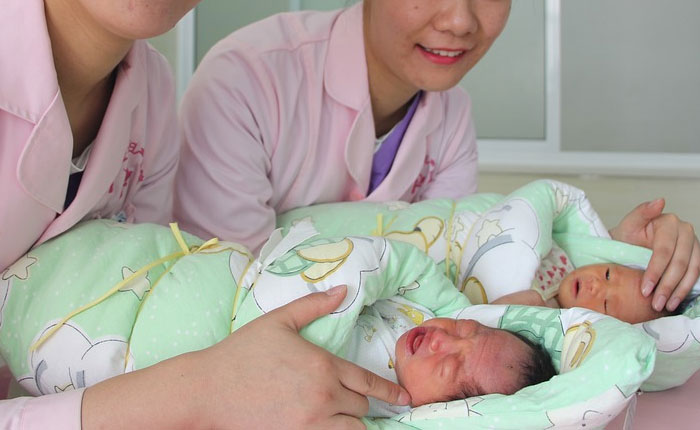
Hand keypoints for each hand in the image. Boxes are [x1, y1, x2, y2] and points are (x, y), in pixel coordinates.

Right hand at [82, 285, 409, 429]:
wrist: (208, 390)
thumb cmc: (242, 352)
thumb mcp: (278, 321)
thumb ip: (314, 305)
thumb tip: (344, 290)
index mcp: (323, 365)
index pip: (368, 381)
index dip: (389, 390)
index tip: (403, 397)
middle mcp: (324, 396)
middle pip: (362, 407)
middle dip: (364, 403)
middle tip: (361, 402)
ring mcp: (311, 422)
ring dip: (355, 424)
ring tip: (352, 419)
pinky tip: (333, 427)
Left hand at [610, 199, 699, 311]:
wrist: (629, 246)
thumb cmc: (627, 236)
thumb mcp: (628, 225)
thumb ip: (641, 213)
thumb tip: (660, 201)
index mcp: (669, 222)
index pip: (664, 250)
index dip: (656, 271)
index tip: (645, 289)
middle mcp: (686, 231)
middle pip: (680, 262)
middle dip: (667, 285)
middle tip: (655, 303)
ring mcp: (694, 245)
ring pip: (691, 271)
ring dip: (678, 291)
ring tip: (665, 306)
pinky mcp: (697, 257)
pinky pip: (696, 275)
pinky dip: (685, 290)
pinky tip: (675, 301)